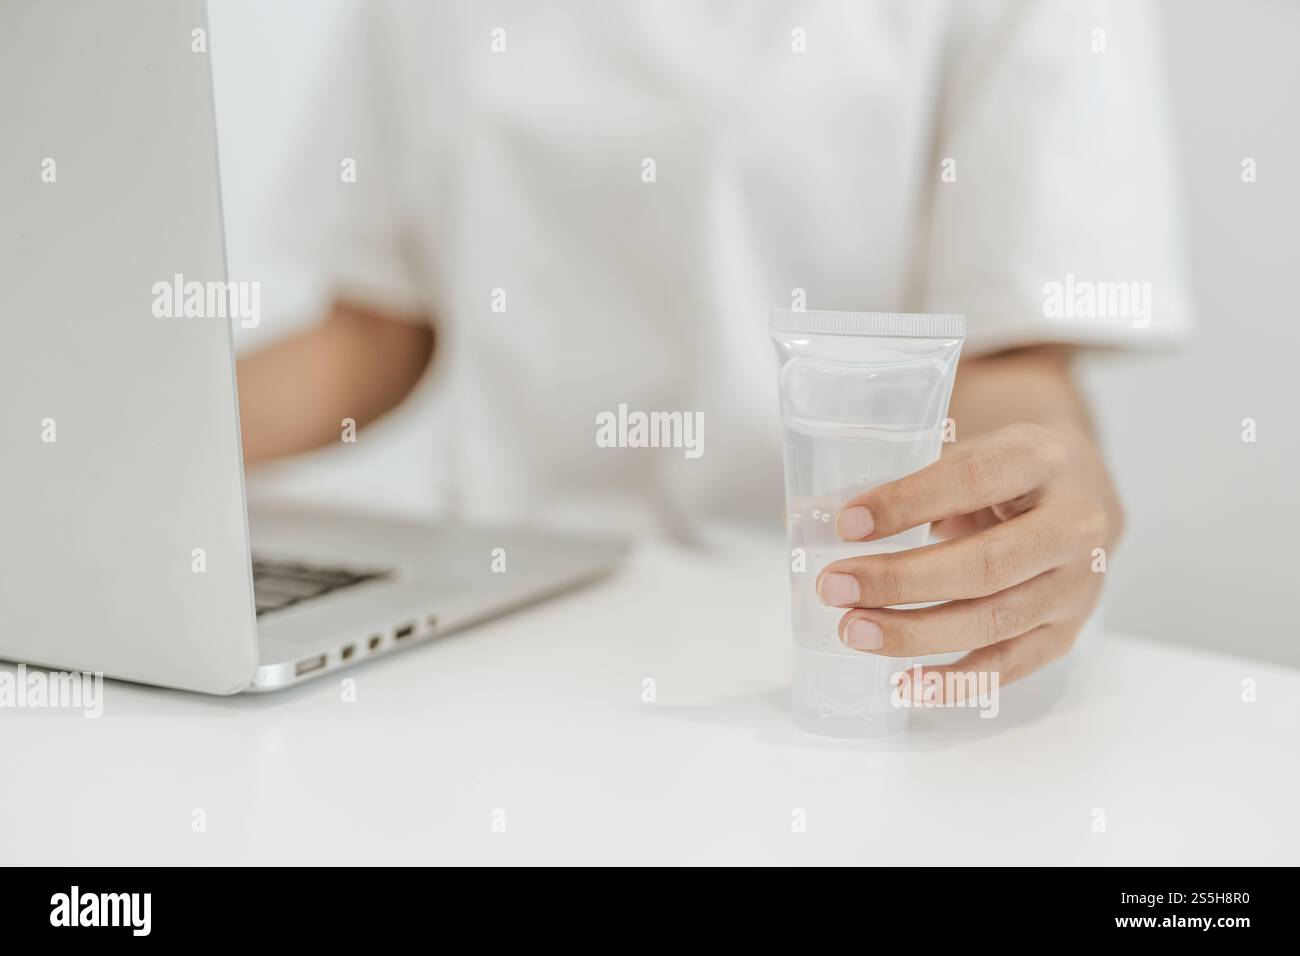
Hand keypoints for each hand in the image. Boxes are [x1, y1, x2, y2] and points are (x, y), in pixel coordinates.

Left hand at [815, 421, 1122, 702]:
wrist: (1077, 492)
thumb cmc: (1001, 474)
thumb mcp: (964, 454)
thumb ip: (901, 483)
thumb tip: (809, 517)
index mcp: (1039, 458)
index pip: (973, 480)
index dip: (906, 503)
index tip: (846, 525)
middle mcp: (1073, 523)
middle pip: (985, 564)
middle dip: (901, 581)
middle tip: (834, 588)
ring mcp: (1076, 585)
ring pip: (995, 620)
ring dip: (916, 633)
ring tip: (854, 630)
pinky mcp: (1066, 631)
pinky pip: (1010, 666)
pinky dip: (954, 681)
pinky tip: (903, 683)